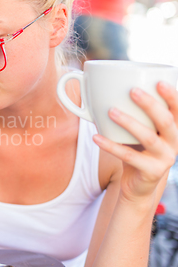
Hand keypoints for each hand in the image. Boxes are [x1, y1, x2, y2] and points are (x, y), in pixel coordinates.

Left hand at [93, 82, 177, 200]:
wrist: (139, 185)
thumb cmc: (137, 150)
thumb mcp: (137, 130)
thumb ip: (130, 112)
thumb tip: (101, 89)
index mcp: (173, 129)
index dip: (172, 96)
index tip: (159, 81)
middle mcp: (174, 143)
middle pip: (166, 121)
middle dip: (150, 104)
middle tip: (132, 91)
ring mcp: (164, 158)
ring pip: (149, 138)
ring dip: (129, 122)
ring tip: (110, 111)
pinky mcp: (151, 172)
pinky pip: (129, 156)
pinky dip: (111, 146)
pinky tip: (96, 137)